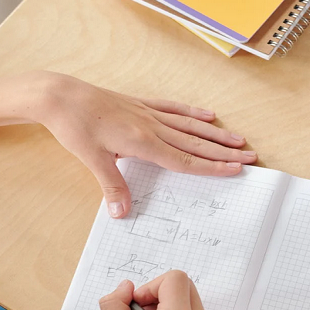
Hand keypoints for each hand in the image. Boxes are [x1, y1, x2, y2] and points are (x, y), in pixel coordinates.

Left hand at [35, 72, 256, 218]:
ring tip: (238, 139)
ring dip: (215, 134)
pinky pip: (173, 108)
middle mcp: (151, 126)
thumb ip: (111, 186)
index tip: (234, 169)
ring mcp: (148, 113)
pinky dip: (192, 112)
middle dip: (224, 151)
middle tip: (250, 156)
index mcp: (142, 142)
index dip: (212, 166)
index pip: (184, 160)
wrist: (60, 96)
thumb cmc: (74, 126)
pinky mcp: (140, 103)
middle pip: (195, 143)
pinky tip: (208, 115)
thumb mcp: (91, 159)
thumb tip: (122, 214)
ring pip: (190, 125)